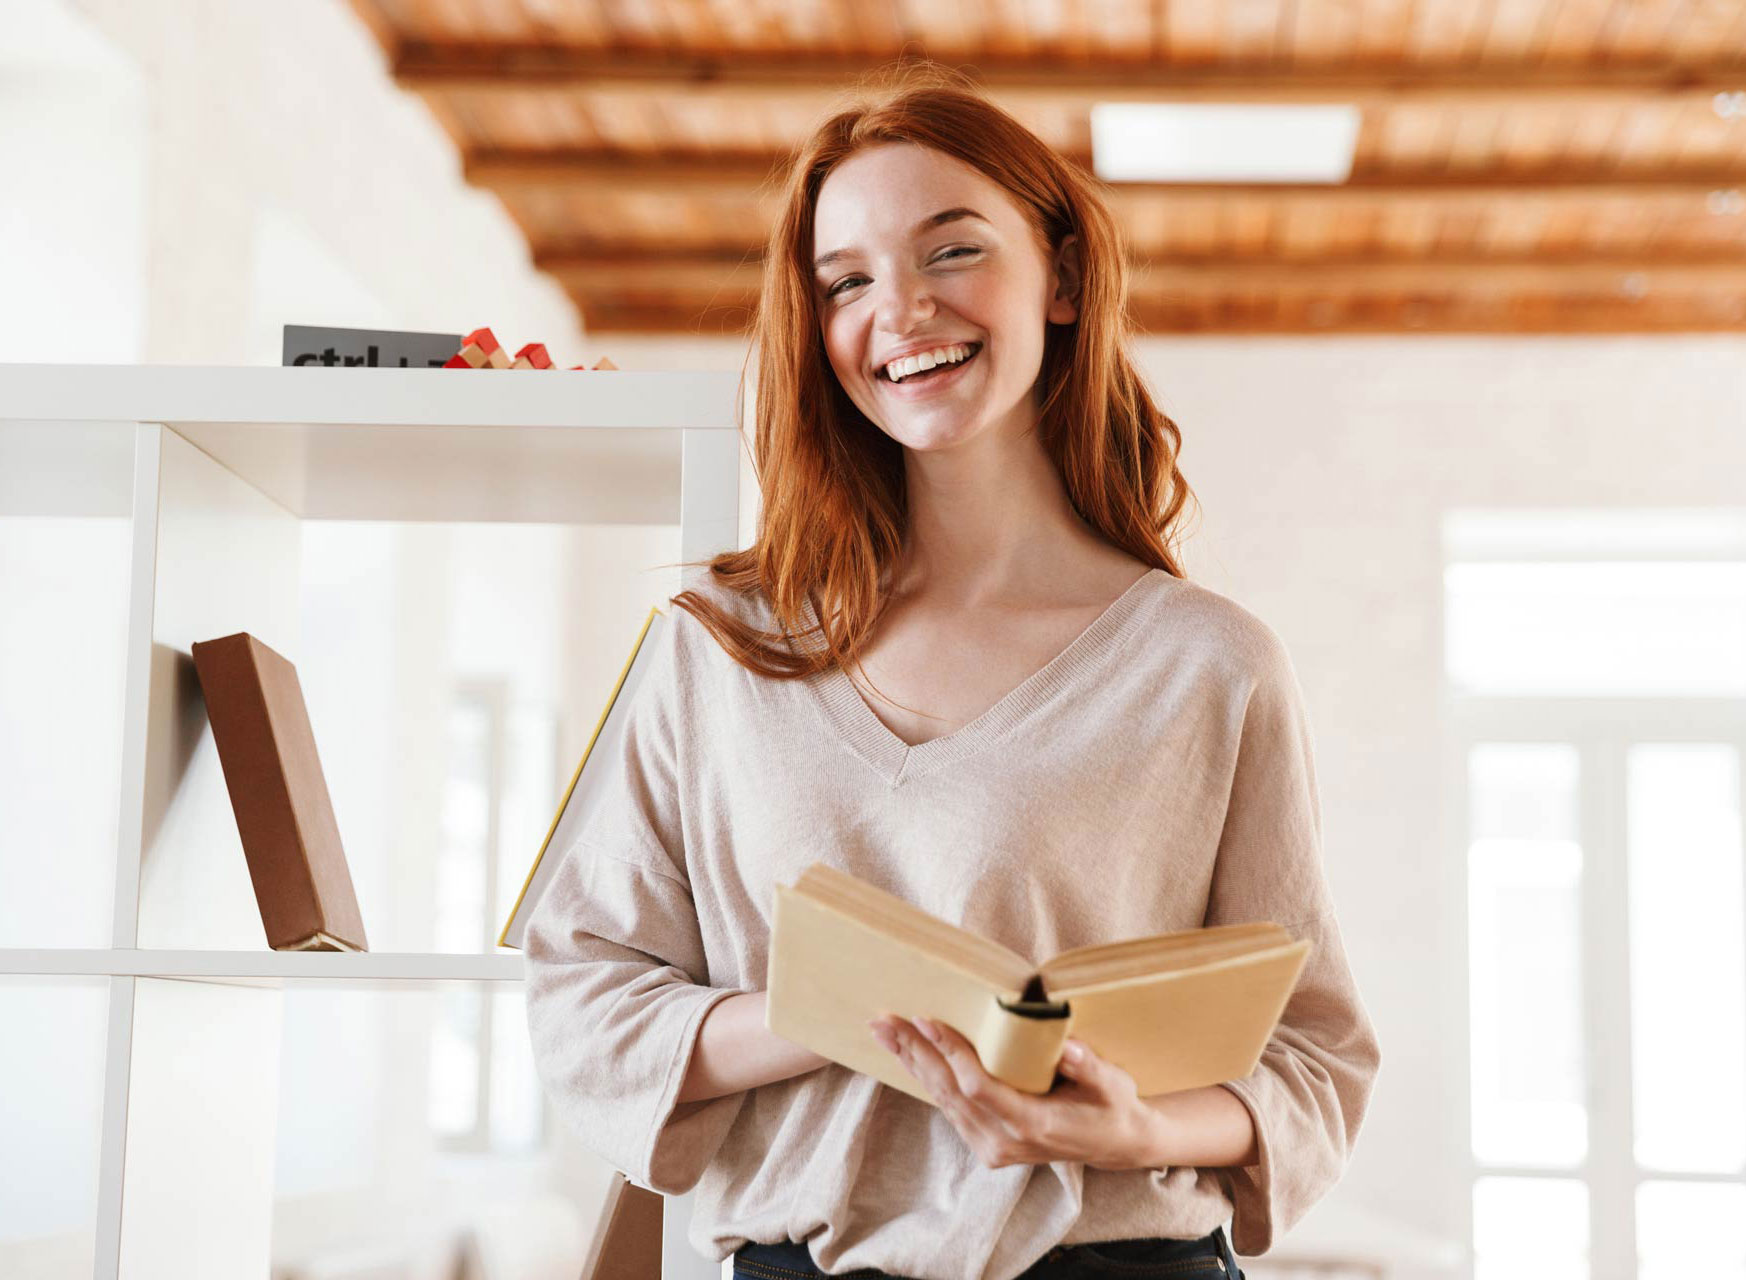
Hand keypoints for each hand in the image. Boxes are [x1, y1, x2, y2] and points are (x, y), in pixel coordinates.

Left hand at [867, 1014, 1162, 1170]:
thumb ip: (1090, 1068)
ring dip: (913, 1064)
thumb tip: (1070, 1047)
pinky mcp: (986, 1144)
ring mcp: (993, 1147)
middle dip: (915, 1053)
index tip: (927, 1020)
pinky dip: (927, 1079)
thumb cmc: (1113, 1106)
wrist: (1115, 1144)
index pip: (979, 1087)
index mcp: (1034, 1124)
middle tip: (884, 1020)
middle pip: (950, 1093)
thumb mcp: (1113, 1085)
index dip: (951, 1054)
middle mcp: (1006, 1141)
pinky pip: (949, 1109)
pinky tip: (909, 1055)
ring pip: (943, 1102)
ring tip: (885, 1032)